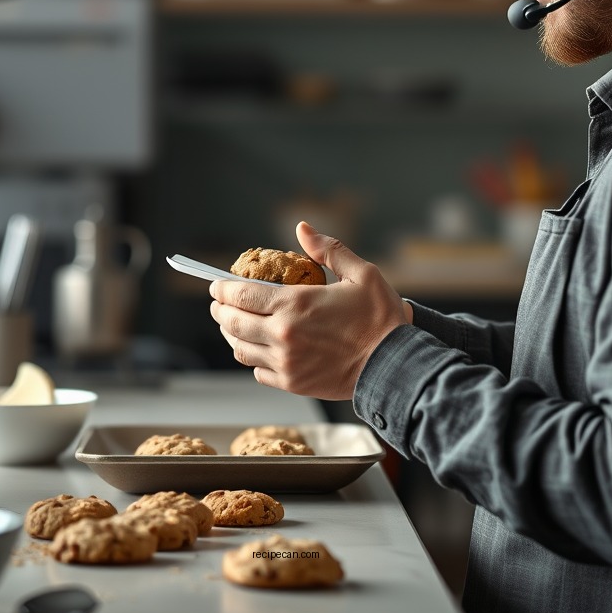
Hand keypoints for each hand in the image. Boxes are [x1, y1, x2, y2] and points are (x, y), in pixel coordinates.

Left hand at [208, 221, 412, 398]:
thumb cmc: (381, 318)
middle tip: (219, 302)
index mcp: (295, 305)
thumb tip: (302, 228)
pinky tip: (257, 348)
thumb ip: (328, 249)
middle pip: (233, 322)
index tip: (216, 284)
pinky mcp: (293, 384)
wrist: (395, 366)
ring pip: (241, 349)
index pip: (242, 295)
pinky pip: (258, 372)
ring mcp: (286, 363)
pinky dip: (252, 357)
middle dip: (220, 310)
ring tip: (232, 323)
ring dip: (231, 334)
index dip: (223, 288)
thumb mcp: (361, 273)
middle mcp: (283, 336)